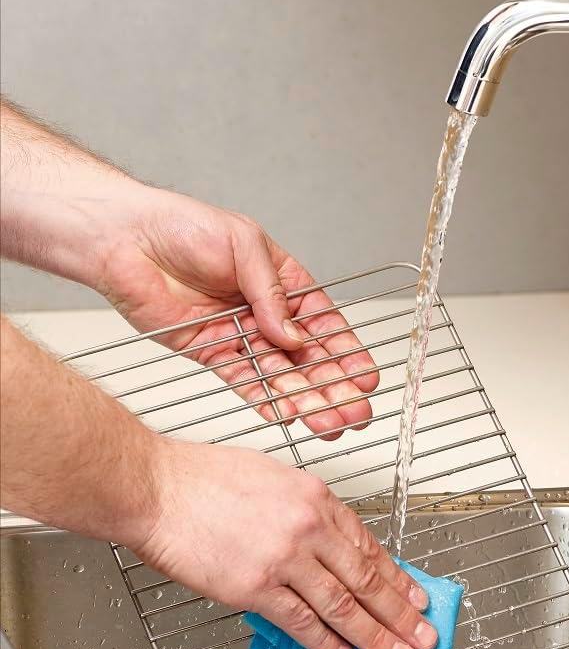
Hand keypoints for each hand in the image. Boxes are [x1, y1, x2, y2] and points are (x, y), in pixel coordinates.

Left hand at [97, 186, 377, 439]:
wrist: (122, 239)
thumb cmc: (181, 225)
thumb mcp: (244, 245)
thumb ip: (271, 294)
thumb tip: (294, 337)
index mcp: (283, 283)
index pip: (324, 322)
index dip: (346, 351)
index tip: (365, 376)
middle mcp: (265, 314)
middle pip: (309, 357)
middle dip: (334, 386)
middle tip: (355, 411)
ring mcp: (241, 336)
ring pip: (282, 375)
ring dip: (307, 400)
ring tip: (329, 423)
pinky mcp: (212, 354)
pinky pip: (246, 382)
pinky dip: (267, 400)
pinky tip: (289, 415)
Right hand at [139, 439, 436, 648]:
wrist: (156, 487)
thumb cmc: (203, 478)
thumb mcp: (274, 478)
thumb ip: (306, 512)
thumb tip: (328, 546)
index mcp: (316, 498)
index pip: (370, 546)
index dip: (398, 577)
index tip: (416, 596)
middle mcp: (309, 527)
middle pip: (367, 579)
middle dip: (401, 613)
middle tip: (423, 635)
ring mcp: (284, 559)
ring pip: (344, 606)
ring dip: (376, 636)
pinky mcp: (254, 587)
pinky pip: (301, 622)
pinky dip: (325, 644)